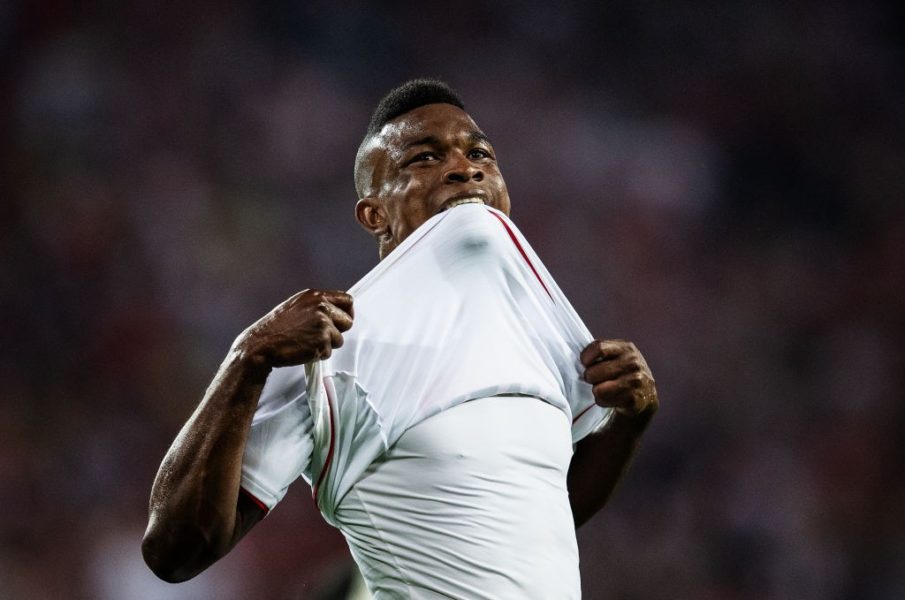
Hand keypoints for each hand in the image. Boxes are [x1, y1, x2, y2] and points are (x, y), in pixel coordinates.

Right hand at [235, 289, 353, 372]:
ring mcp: (323, 324)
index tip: (342, 320)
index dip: (347, 312)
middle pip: (348, 321)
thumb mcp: (297, 306)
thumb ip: (317, 305)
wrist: (262, 344)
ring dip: (327, 344)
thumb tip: (336, 310)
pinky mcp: (322, 341)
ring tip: (307, 342)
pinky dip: (319, 354)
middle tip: (319, 335)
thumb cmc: (276, 327)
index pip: (347, 300)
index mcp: (316, 296)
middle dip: (337, 331)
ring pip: (339, 339)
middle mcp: (322, 307)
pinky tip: (304, 349)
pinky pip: (329, 352)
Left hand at [580, 339, 657, 418]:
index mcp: (626, 348)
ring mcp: (635, 381)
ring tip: (604, 389)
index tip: (585, 363)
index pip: (598, 347)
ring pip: (597, 389)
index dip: (586, 357)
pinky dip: (603, 401)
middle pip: (593, 372)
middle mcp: (633, 362)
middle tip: (596, 380)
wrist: (646, 393)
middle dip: (590, 378)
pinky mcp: (634, 399)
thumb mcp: (617, 355)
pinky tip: (612, 398)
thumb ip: (601, 351)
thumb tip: (575, 356)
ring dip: (597, 391)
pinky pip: (604, 401)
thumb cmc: (622, 372)